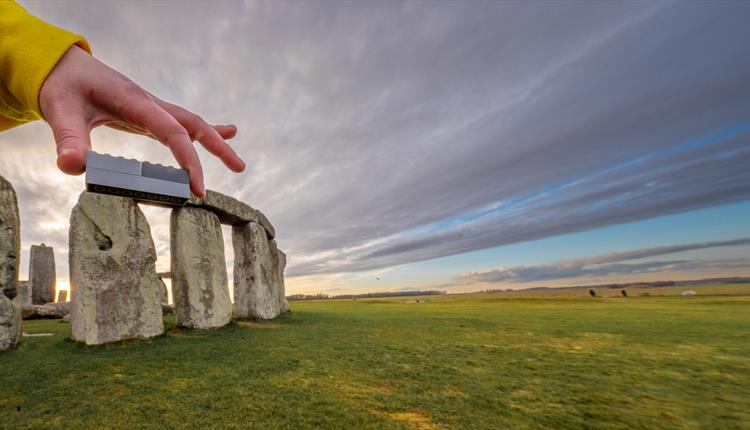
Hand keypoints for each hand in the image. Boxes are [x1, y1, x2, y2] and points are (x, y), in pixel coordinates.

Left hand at [39, 45, 244, 196]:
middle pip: (192, 124)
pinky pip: (179, 124)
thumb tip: (73, 168)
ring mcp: (150, 107)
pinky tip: (220, 135)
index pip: (171, 132)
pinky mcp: (146, 113)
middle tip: (239, 168)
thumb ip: (68, 139)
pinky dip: (201, 133)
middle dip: (217, 147)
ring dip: (214, 141)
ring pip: (190, 124)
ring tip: (236, 162)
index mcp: (134, 102)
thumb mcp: (59, 110)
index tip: (196, 188)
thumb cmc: (61, 85)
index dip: (188, 160)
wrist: (60, 65)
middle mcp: (149, 103)